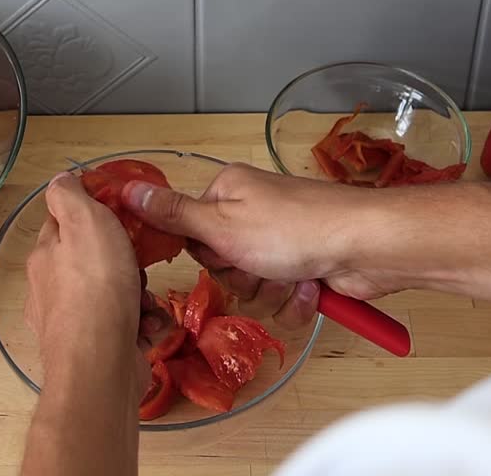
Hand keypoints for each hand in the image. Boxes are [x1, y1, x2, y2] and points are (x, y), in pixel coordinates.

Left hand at [25, 173, 147, 396]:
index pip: (63, 222)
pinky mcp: (96, 351)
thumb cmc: (95, 287)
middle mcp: (51, 290)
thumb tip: (61, 179)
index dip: (91, 212)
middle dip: (125, 260)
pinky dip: (141, 324)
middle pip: (93, 261)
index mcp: (45, 256)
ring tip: (147, 300)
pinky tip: (148, 326)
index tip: (120, 211)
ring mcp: (72, 324)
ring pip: (113, 295)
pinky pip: (125, 327)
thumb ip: (69, 196)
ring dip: (138, 294)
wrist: (101, 365)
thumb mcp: (83, 221)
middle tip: (140, 261)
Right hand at [120, 163, 412, 326]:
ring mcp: (282, 242)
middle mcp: (254, 213)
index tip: (223, 253)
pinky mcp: (305, 268)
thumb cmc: (292, 229)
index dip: (207, 254)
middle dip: (242, 277)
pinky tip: (311, 287)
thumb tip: (125, 189)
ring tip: (292, 276)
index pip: (191, 233)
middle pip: (222, 264)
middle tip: (261, 266)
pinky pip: (282, 299)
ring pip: (253, 287)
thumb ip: (172, 214)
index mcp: (229, 192)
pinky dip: (295, 300)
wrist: (365, 247)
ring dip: (271, 292)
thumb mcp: (221, 224)